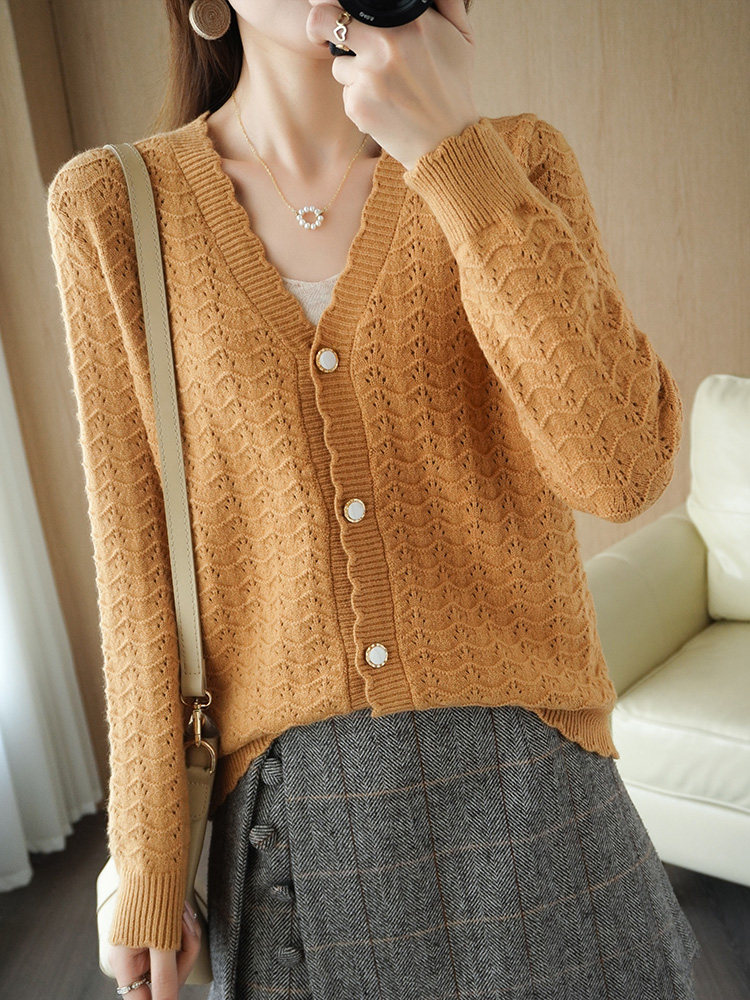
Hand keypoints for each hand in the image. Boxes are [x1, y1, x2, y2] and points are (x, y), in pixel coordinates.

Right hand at [108, 901, 201, 998]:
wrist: (152, 859)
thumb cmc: (151, 898)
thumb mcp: (161, 941)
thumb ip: (164, 977)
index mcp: (125, 965)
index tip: (170, 997)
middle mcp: (134, 959)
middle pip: (166, 979)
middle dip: (183, 955)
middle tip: (184, 928)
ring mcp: (147, 947)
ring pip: (177, 959)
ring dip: (187, 938)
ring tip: (182, 914)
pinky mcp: (160, 934)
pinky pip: (179, 944)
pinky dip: (186, 930)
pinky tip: (183, 912)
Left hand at [306, 0, 479, 170]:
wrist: (448, 141)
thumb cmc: (454, 86)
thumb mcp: (462, 37)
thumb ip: (445, 3)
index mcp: (409, 21)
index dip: (335, 3)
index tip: (332, 9)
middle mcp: (386, 45)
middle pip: (322, 21)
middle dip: (317, 26)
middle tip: (321, 33)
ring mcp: (369, 76)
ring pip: (338, 65)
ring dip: (354, 74)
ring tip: (386, 89)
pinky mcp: (357, 105)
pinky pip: (347, 94)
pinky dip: (361, 101)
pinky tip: (385, 109)